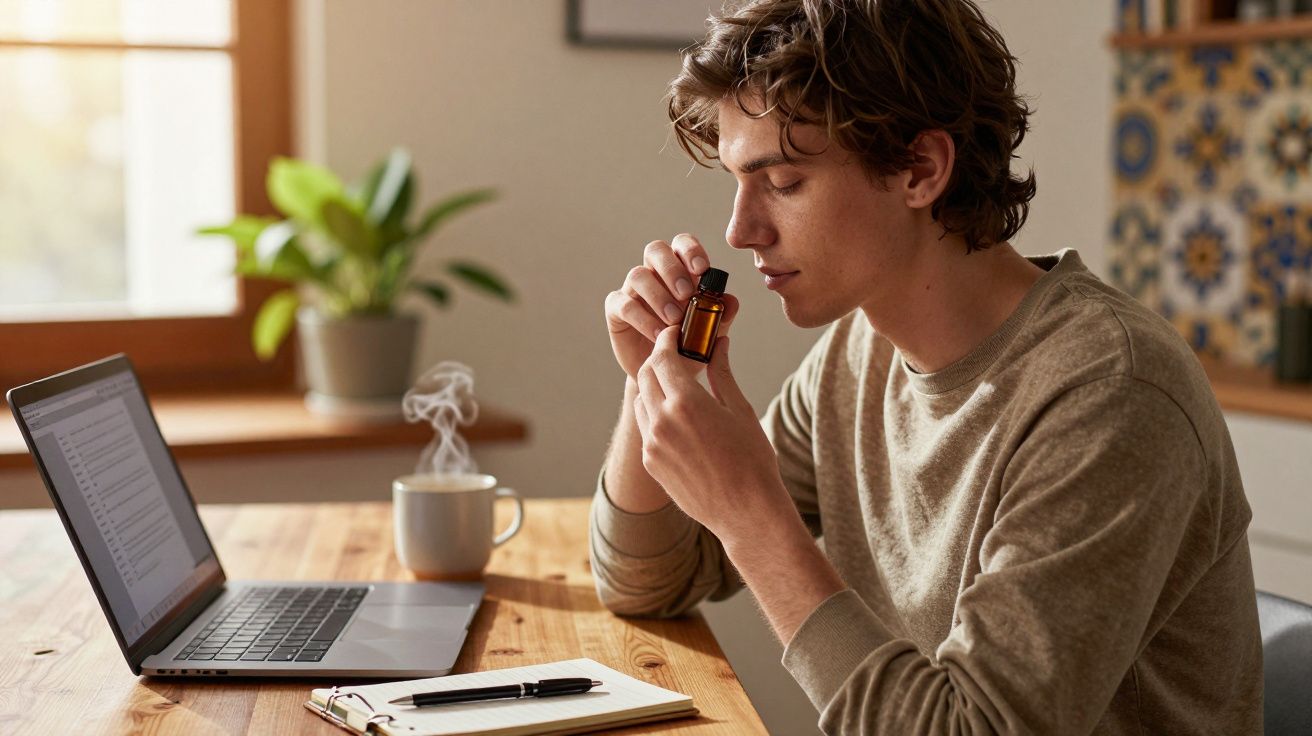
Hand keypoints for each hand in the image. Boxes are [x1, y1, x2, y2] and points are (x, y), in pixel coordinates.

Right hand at [604, 234, 738, 378]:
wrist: (664, 375)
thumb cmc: (687, 346)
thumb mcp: (709, 333)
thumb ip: (721, 316)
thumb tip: (732, 301)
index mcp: (679, 270)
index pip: (681, 245)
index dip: (690, 250)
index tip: (701, 269)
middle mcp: (654, 274)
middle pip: (655, 250)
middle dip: (672, 268)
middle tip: (686, 294)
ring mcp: (632, 290)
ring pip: (638, 275)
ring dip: (658, 296)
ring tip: (675, 321)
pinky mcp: (616, 310)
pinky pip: (624, 304)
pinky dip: (643, 319)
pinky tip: (660, 335)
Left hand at [631, 327, 792, 542]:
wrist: (745, 511)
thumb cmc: (751, 460)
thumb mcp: (739, 410)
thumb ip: (722, 373)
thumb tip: (719, 343)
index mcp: (686, 402)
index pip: (662, 357)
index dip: (666, 340)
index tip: (675, 333)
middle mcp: (662, 421)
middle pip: (646, 375)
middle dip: (658, 359)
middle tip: (675, 353)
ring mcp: (652, 444)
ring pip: (641, 401)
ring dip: (654, 386)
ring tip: (677, 385)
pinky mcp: (651, 463)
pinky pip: (646, 427)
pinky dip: (655, 413)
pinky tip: (677, 416)